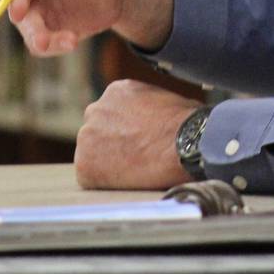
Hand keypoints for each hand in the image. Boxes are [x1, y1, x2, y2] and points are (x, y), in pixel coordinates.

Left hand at [74, 80, 198, 188]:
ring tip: (135, 169)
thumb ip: (148, 106)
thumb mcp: (166, 99)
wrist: (185, 144)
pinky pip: (90, 177)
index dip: (125, 129)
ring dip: (108, 162)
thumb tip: (154, 119)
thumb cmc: (187, 123)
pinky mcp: (85, 166)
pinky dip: (106, 181)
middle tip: (134, 156)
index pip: (112, 112)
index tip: (138, 139)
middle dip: (112, 144)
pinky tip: (128, 180)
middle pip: (97, 131)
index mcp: (116, 91)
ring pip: (92, 154)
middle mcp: (96, 110)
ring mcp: (87, 137)